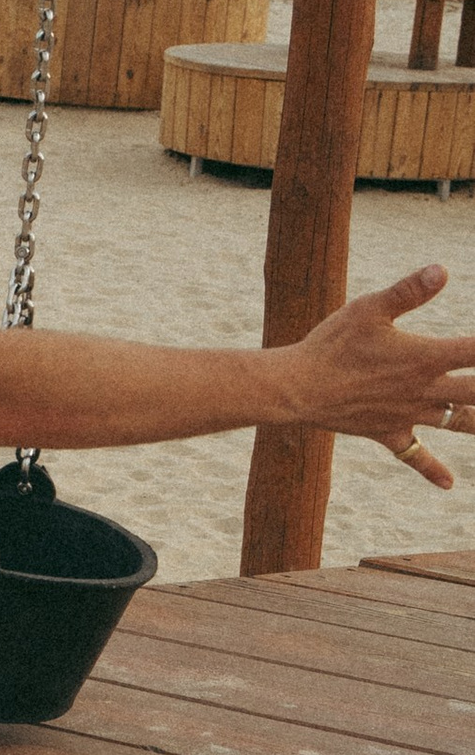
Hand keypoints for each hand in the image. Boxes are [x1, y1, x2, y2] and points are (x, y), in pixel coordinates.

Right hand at [278, 263, 474, 488]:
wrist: (296, 389)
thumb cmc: (330, 345)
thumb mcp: (368, 309)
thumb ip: (408, 291)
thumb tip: (443, 270)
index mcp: (425, 357)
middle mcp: (424, 389)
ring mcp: (408, 415)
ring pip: (460, 422)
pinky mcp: (387, 433)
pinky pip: (414, 456)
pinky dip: (433, 469)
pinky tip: (449, 484)